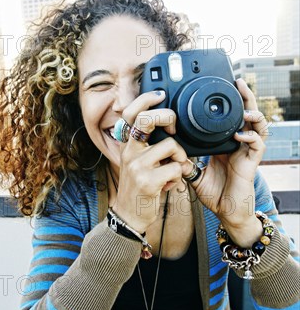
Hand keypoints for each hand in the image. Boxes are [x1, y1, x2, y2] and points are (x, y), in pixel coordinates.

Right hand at [112, 90, 192, 232]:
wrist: (129, 215)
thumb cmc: (139, 187)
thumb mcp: (138, 162)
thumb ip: (149, 145)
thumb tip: (169, 125)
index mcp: (128, 144)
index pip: (131, 113)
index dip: (145, 99)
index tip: (160, 94)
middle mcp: (129, 151)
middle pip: (147, 119)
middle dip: (167, 116)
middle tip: (174, 128)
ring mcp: (137, 166)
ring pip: (171, 145)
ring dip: (181, 157)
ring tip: (176, 168)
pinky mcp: (147, 181)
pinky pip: (176, 168)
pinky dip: (179, 176)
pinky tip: (171, 184)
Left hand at [191, 78, 268, 246]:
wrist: (226, 212)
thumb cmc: (213, 193)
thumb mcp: (194, 173)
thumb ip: (184, 161)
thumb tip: (170, 151)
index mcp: (225, 144)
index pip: (229, 118)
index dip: (229, 103)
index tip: (220, 88)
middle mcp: (238, 145)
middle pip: (246, 115)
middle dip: (245, 97)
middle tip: (239, 82)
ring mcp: (247, 152)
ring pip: (258, 126)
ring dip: (253, 114)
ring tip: (245, 108)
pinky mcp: (252, 163)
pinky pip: (258, 145)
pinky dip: (251, 137)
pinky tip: (241, 135)